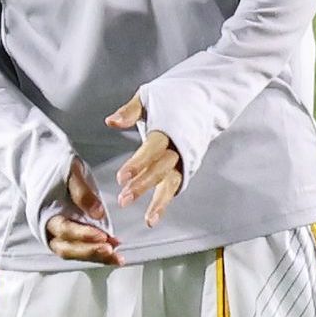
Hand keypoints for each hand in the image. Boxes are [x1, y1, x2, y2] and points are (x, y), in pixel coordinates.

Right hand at [43, 161, 123, 265]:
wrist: (43, 166)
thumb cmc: (55, 167)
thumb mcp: (70, 172)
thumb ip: (82, 192)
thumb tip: (98, 213)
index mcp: (46, 214)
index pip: (65, 230)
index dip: (83, 234)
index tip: (102, 235)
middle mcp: (49, 229)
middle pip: (68, 248)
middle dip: (90, 251)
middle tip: (111, 250)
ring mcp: (57, 235)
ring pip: (75, 252)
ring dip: (96, 257)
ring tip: (118, 257)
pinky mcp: (68, 236)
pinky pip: (81, 248)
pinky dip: (97, 252)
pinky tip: (115, 253)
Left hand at [107, 95, 186, 223]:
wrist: (204, 99)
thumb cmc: (172, 97)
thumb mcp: (149, 97)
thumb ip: (130, 111)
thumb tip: (111, 122)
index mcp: (169, 128)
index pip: (153, 149)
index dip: (138, 163)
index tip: (121, 178)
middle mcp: (180, 147)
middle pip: (162, 169)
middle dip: (144, 185)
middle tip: (125, 199)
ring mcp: (186, 158)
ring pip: (173, 182)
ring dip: (159, 201)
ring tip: (148, 219)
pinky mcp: (186, 167)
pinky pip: (175, 187)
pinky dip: (166, 203)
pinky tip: (153, 217)